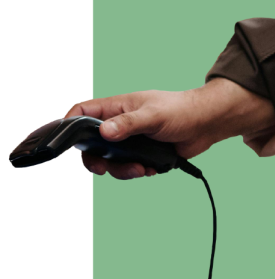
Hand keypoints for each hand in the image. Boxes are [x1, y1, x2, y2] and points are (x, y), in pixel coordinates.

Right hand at [63, 77, 274, 179]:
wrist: (207, 124)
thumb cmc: (182, 109)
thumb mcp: (154, 115)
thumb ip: (128, 123)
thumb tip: (104, 132)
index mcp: (118, 106)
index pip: (83, 112)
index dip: (68, 124)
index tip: (63, 142)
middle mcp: (120, 122)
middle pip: (90, 143)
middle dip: (95, 159)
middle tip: (103, 169)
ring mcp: (130, 139)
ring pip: (109, 160)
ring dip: (120, 170)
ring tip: (139, 169)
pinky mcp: (141, 153)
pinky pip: (126, 168)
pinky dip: (135, 172)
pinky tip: (150, 169)